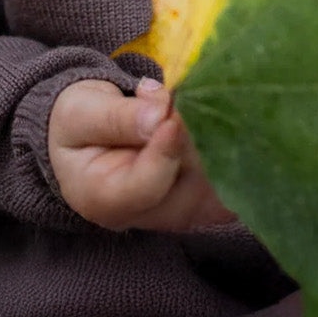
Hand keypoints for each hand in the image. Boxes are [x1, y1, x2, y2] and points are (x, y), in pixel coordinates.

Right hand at [48, 75, 234, 230]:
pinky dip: (238, 156)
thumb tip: (160, 115)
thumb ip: (118, 117)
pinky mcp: (201, 197)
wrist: (88, 132)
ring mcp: (176, 210)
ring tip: (213, 105)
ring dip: (223, 148)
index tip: (173, 112)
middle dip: (198, 145)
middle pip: (190, 193)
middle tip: (196, 101)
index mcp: (102, 199)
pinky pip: (232, 188)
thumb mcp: (82, 111)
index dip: (167, 150)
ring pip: (217, 192)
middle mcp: (143, 215)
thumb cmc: (80, 121)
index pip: (147, 186)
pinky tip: (237, 121)